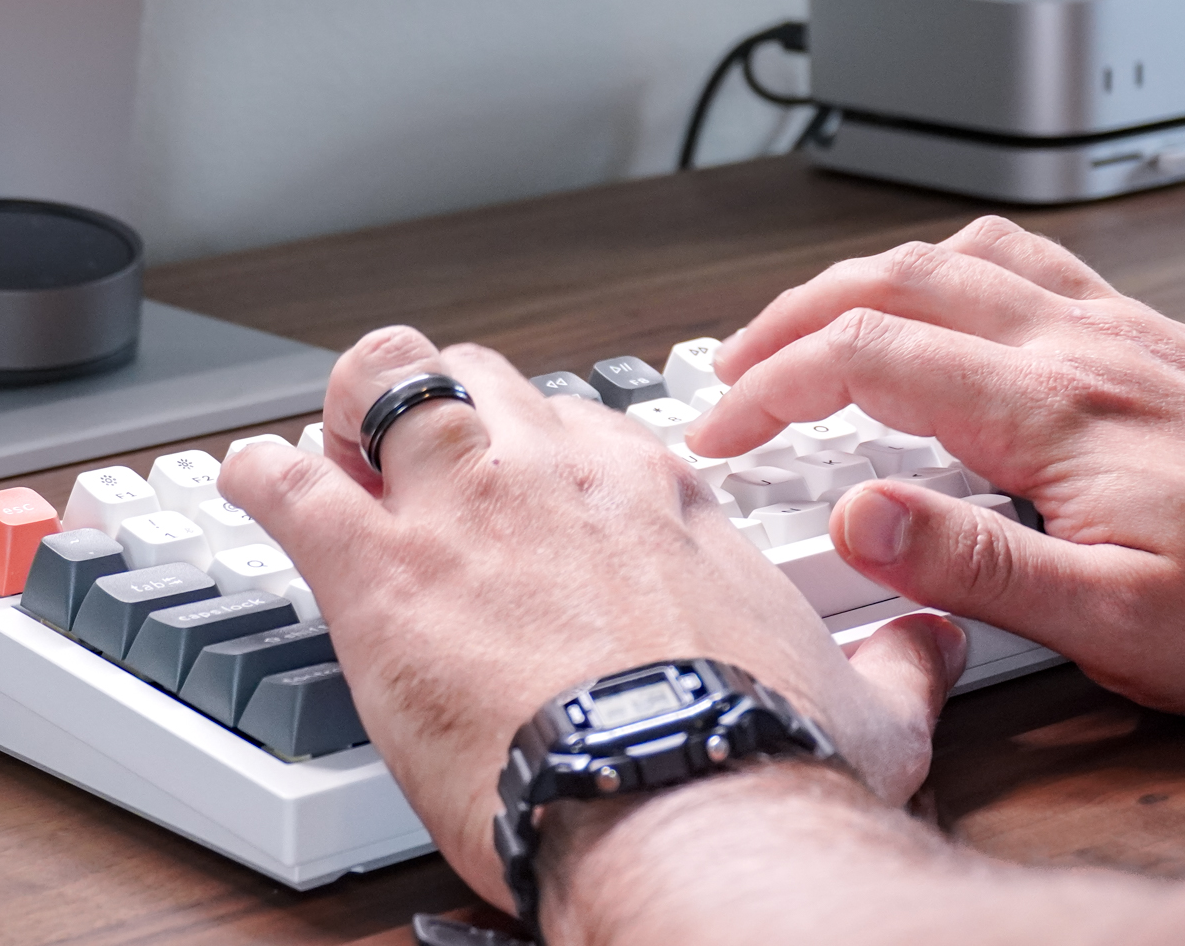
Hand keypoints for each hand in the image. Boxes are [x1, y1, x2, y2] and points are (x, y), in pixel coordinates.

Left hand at [220, 326, 966, 907]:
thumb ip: (900, 662)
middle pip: (478, 376)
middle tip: (418, 448)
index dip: (546, 447)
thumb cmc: (764, 764)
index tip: (533, 480)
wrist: (691, 807)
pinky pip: (286, 481)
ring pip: (381, 381)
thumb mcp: (871, 707)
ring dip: (348, 406)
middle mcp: (560, 474)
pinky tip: (247, 482)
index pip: (586, 425)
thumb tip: (937, 646)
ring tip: (325, 435)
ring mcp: (465, 506)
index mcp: (659, 496)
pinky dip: (258, 476)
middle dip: (442, 402)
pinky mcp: (382, 568)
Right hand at [686, 216, 1184, 722]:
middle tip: (732, 370)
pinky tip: (944, 303)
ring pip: (959, 254)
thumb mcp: (1119, 623)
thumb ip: (976, 566)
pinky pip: (1028, 262)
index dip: (769, 388)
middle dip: (790, 318)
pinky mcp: (1151, 339)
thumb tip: (859, 519)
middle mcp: (1083, 346)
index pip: (868, 358)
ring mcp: (1120, 330)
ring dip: (863, 279)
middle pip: (897, 278)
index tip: (719, 432)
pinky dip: (952, 266)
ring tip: (810, 326)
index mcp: (1056, 409)